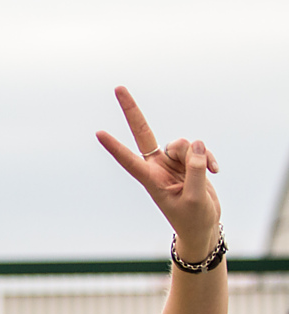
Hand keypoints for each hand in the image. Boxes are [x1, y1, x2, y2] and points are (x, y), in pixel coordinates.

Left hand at [96, 86, 221, 261]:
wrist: (202, 226)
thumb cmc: (193, 218)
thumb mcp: (195, 198)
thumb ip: (195, 170)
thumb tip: (194, 142)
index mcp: (150, 180)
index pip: (129, 160)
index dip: (115, 147)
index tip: (98, 133)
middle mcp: (157, 166)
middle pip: (143, 133)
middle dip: (132, 110)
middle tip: (118, 87)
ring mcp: (171, 162)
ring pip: (181, 142)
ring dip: (197, 154)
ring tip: (206, 172)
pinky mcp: (186, 160)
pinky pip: (198, 148)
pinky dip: (207, 157)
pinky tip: (215, 170)